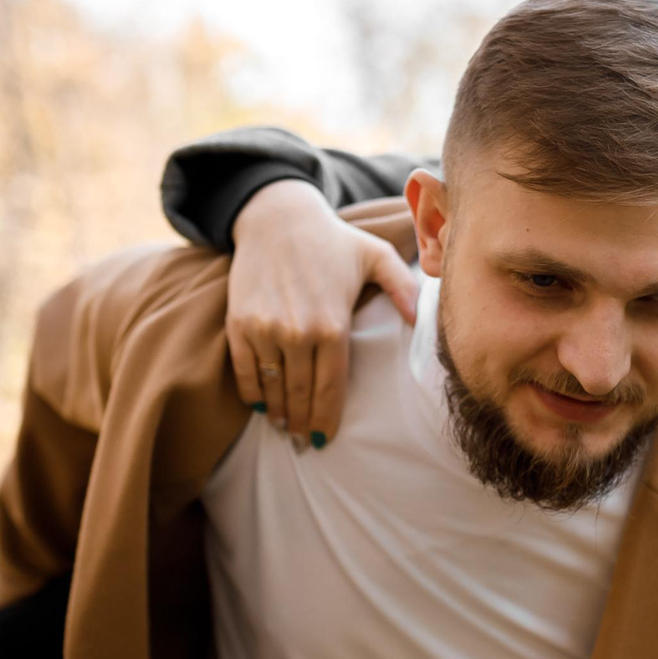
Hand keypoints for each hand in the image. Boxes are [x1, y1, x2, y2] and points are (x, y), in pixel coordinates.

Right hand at [227, 180, 419, 440]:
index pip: (330, 387)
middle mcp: (297, 332)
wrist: (275, 218)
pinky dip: (252, 393)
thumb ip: (402, 286)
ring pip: (272, 387)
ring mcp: (264, 329)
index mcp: (332, 324)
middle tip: (305, 440)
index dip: (327, 417)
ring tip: (285, 427)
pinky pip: (245, 371)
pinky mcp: (239, 323)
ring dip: (278, 412)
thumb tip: (418, 320)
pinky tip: (261, 405)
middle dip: (303, 422)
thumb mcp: (375, 255)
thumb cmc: (331, 240)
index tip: (325, 438)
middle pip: (301, 394)